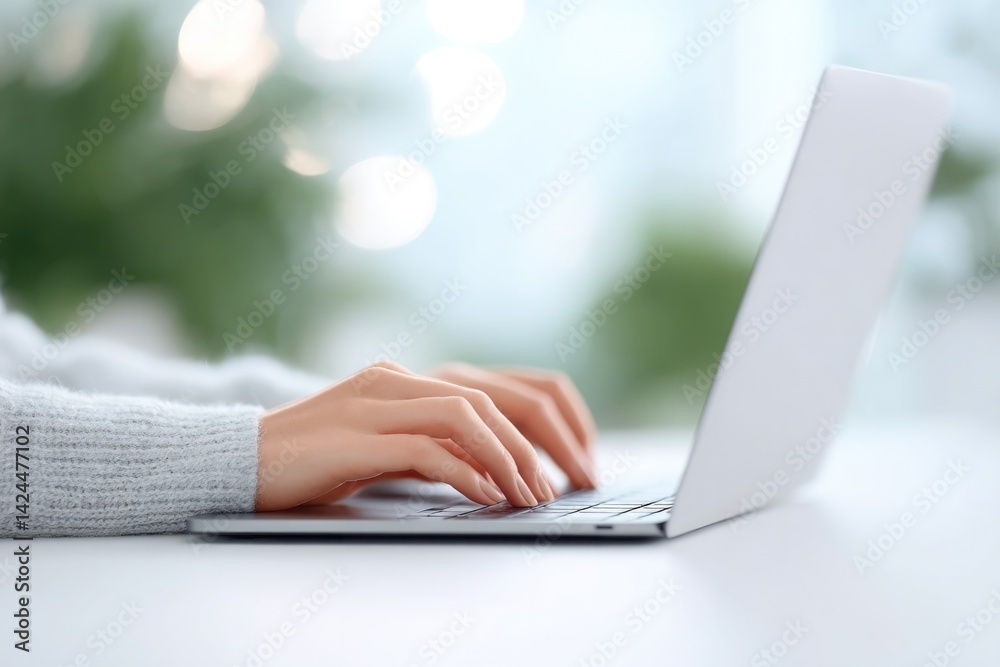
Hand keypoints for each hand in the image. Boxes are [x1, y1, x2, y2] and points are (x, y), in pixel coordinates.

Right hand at [255, 361, 597, 511]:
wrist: (237, 461)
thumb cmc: (311, 461)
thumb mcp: (382, 450)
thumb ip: (430, 448)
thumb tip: (488, 472)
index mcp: (404, 378)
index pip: (495, 387)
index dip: (542, 421)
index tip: (568, 460)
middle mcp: (394, 380)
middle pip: (490, 398)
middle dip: (536, 443)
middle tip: (560, 486)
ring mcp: (373, 403)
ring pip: (465, 416)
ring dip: (507, 457)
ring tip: (528, 495)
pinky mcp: (355, 437)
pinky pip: (426, 448)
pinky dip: (464, 472)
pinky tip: (485, 496)